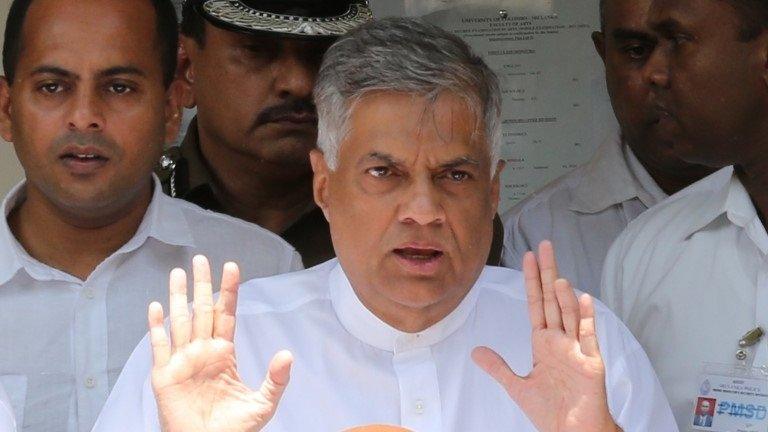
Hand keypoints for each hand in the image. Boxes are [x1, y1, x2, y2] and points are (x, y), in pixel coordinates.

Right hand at [148, 255, 292, 431]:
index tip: (232, 266)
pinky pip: (160, 347)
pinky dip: (157, 327)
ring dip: (178, 297)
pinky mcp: (164, 376)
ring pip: (180, 321)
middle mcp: (202, 352)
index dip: (228, 290)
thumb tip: (287, 354)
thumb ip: (276, 380)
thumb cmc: (234, 429)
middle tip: (201, 259)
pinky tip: (156, 307)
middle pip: (201, 310)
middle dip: (201, 284)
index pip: (226, 314)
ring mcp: (182, 361)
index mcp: (224, 353)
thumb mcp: (263, 404)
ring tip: (178, 273)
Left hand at [472, 241, 619, 431]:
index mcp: (544, 343)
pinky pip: (589, 337)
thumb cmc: (551, 410)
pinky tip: (584, 299)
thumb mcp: (517, 386)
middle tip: (545, 246)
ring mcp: (577, 349)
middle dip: (547, 274)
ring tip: (556, 276)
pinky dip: (587, 318)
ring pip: (569, 315)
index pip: (535, 304)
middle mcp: (561, 340)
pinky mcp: (591, 363)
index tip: (529, 256)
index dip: (532, 280)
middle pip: (552, 300)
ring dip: (563, 296)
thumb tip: (476, 351)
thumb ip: (498, 366)